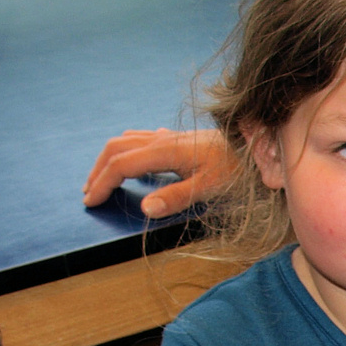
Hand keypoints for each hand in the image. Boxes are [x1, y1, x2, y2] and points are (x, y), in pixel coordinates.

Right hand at [81, 127, 232, 218]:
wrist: (256, 145)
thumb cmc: (237, 167)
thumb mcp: (209, 187)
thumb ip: (176, 197)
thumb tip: (145, 208)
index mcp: (164, 151)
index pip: (120, 165)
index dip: (102, 183)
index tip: (90, 202)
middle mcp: (162, 140)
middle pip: (116, 149)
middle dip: (98, 170)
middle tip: (89, 193)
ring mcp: (170, 137)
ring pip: (127, 142)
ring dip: (110, 159)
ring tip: (102, 179)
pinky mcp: (178, 139)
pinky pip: (142, 140)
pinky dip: (127, 151)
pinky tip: (133, 161)